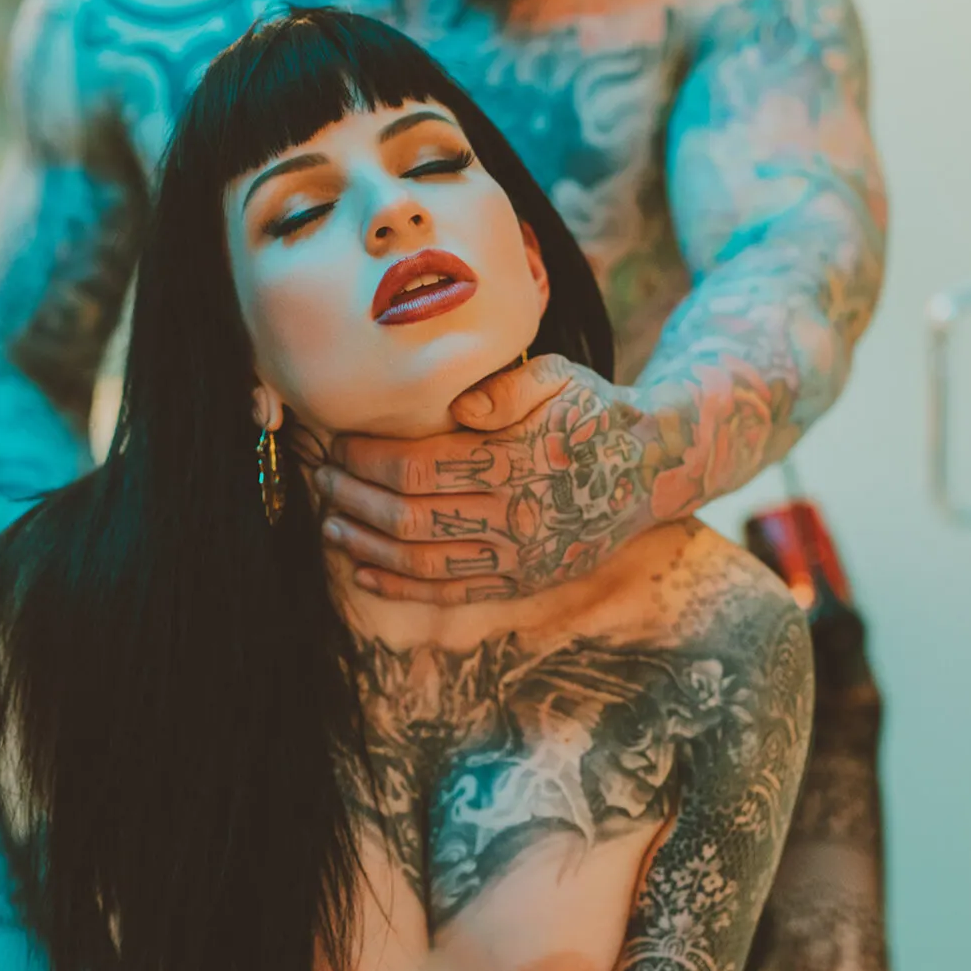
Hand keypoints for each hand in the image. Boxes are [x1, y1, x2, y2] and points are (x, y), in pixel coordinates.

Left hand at [315, 354, 658, 604]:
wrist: (648, 470)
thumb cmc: (591, 413)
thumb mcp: (560, 378)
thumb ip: (508, 386)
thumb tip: (458, 406)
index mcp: (517, 459)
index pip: (420, 467)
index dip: (368, 459)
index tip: (338, 444)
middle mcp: (515, 515)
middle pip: (410, 516)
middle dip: (355, 499)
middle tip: (322, 480)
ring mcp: (517, 557)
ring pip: (422, 561)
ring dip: (366, 544)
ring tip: (329, 524)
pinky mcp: (520, 583)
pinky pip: (449, 593)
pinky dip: (400, 586)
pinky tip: (364, 570)